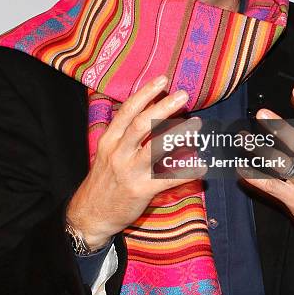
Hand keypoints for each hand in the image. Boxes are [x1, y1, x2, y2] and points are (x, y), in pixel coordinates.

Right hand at [66, 75, 204, 249]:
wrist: (91, 214)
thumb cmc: (104, 180)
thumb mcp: (108, 152)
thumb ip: (126, 132)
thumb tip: (151, 108)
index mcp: (110, 140)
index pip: (128, 111)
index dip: (146, 93)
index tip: (162, 80)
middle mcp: (119, 153)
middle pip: (142, 124)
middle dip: (164, 107)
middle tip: (183, 95)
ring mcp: (130, 172)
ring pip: (155, 149)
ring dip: (178, 134)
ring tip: (196, 124)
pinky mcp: (141, 191)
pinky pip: (168, 179)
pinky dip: (186, 172)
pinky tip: (202, 166)